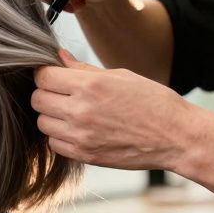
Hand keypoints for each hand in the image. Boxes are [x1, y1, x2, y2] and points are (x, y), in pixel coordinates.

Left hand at [32, 50, 197, 170]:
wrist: (176, 136)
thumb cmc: (152, 101)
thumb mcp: (120, 76)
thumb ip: (84, 69)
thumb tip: (59, 57)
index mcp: (89, 86)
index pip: (43, 77)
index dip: (46, 74)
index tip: (53, 76)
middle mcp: (80, 111)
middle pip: (37, 100)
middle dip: (47, 94)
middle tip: (63, 94)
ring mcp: (80, 136)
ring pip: (42, 123)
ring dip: (52, 116)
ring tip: (73, 113)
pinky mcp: (84, 155)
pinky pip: (54, 143)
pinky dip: (60, 136)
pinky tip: (78, 129)